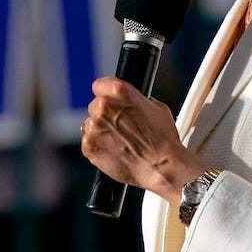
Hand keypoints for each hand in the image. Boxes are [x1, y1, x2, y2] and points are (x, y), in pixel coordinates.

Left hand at [80, 78, 204, 203]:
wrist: (161, 166)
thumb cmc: (163, 139)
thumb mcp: (156, 107)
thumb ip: (137, 100)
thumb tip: (132, 102)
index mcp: (119, 91)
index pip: (100, 85)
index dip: (106, 94)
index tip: (110, 101)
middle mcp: (104, 107)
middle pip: (95, 106)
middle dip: (105, 115)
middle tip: (120, 126)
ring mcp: (94, 127)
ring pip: (90, 125)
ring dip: (100, 131)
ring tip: (119, 141)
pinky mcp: (89, 146)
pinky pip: (88, 143)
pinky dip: (97, 147)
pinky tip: (113, 151)